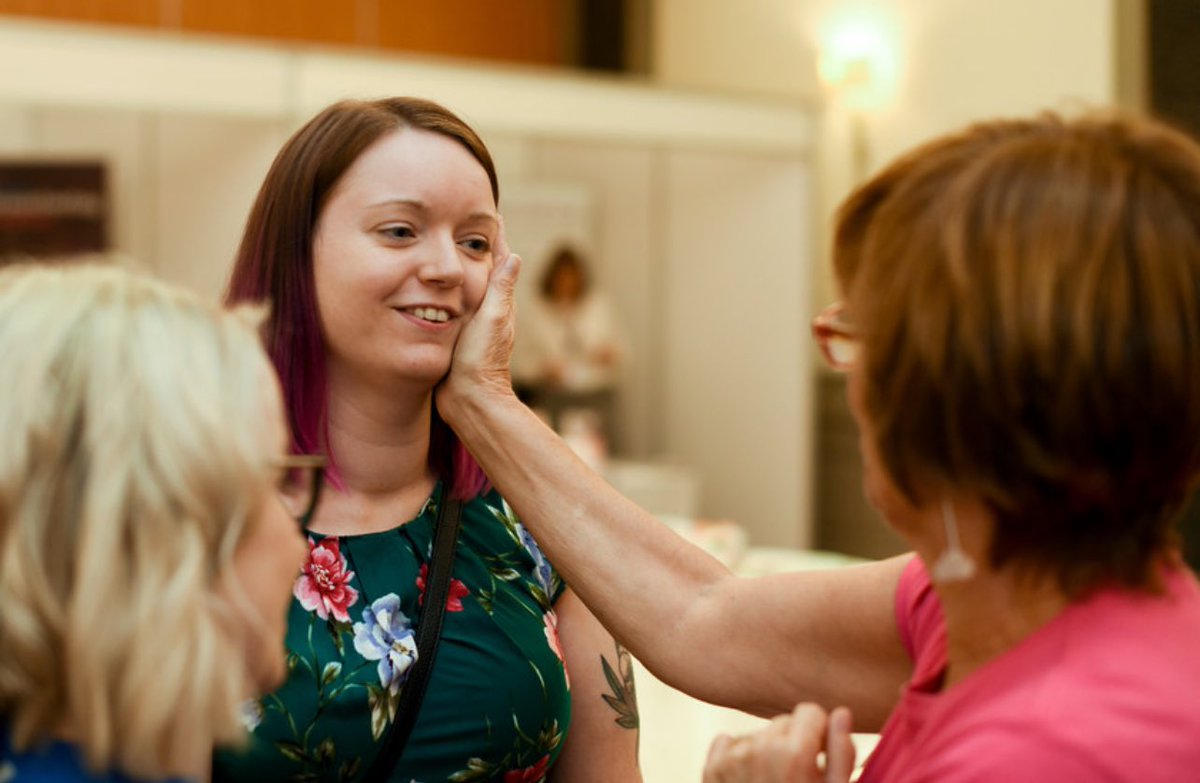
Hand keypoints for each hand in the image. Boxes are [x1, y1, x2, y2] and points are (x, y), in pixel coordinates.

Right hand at [439, 218, 521, 405]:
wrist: (468, 399)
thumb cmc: (480, 360)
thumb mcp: (493, 319)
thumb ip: (501, 290)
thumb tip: (515, 256)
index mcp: (498, 303)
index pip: (498, 262)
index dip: (494, 238)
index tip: (491, 213)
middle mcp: (486, 311)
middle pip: (481, 271)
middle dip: (475, 247)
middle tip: (464, 221)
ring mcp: (469, 324)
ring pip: (462, 287)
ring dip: (456, 267)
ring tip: (446, 246)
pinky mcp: (453, 336)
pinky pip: (446, 306)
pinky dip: (442, 290)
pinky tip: (428, 286)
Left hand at [702, 704, 854, 782]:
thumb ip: (841, 753)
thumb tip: (842, 713)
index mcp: (793, 753)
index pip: (810, 711)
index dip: (819, 733)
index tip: (819, 756)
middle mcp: (759, 748)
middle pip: (784, 721)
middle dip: (794, 742)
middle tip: (797, 778)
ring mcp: (731, 758)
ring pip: (758, 733)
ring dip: (767, 751)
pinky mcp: (711, 769)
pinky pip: (728, 741)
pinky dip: (739, 756)